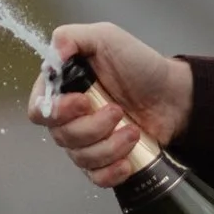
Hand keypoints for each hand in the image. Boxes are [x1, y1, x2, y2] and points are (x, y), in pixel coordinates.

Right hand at [28, 21, 194, 185]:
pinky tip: (128, 159)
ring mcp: (88, 142)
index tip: (83, 102)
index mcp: (64, 89)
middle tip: (118, 110)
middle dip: (93, 127)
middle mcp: (71, 118)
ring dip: (109, 146)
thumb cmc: (140, 65)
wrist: (174, 94)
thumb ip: (71, 37)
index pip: (39, 110)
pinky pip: (96, 177)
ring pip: (81, 158)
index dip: (57, 111)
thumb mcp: (106, 37)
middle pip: (61, 137)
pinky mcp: (106, 160)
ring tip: (133, 130)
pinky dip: (111, 171)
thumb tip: (51, 55)